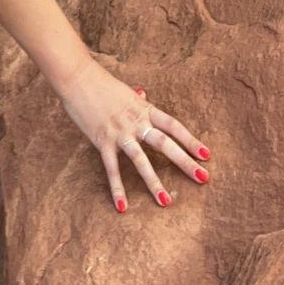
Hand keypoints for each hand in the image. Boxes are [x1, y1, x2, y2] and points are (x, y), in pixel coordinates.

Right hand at [57, 62, 209, 213]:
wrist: (77, 77)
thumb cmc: (100, 83)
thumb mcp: (124, 91)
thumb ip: (136, 98)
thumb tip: (144, 95)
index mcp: (144, 108)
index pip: (173, 126)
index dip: (190, 140)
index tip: (206, 155)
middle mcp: (135, 121)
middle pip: (165, 143)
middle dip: (185, 162)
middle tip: (203, 178)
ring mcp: (119, 132)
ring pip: (140, 160)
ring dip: (154, 182)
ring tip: (165, 202)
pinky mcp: (102, 141)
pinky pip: (112, 168)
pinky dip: (117, 188)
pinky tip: (122, 206)